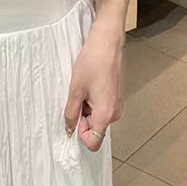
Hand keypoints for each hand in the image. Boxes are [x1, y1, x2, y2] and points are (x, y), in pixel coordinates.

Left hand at [63, 22, 123, 151]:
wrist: (107, 43)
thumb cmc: (92, 62)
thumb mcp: (75, 89)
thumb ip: (71, 113)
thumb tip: (69, 128)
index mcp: (105, 114)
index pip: (93, 142)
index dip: (80, 134)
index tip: (72, 118)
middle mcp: (115, 113)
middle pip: (94, 129)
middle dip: (82, 118)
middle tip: (77, 97)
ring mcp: (117, 105)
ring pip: (97, 118)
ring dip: (86, 108)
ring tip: (83, 89)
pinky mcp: (116, 97)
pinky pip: (102, 108)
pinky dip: (92, 102)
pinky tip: (89, 86)